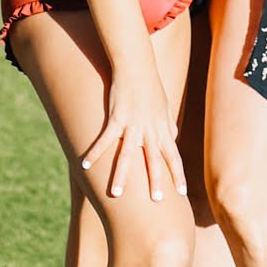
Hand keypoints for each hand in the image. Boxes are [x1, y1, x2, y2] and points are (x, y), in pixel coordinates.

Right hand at [82, 72, 187, 201]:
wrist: (138, 66)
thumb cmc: (151, 86)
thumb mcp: (164, 105)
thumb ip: (168, 122)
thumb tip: (174, 133)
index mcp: (162, 129)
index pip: (173, 156)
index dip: (178, 174)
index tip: (181, 192)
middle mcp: (150, 130)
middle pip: (154, 160)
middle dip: (156, 181)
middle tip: (157, 200)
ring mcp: (133, 125)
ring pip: (128, 155)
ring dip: (121, 176)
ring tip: (116, 194)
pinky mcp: (117, 118)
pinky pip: (104, 139)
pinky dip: (94, 153)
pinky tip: (84, 165)